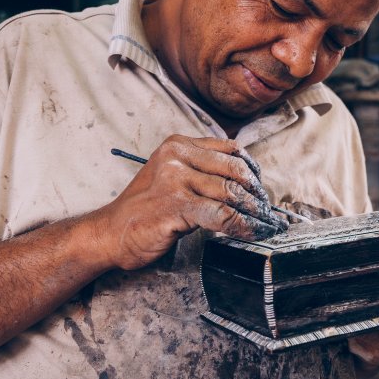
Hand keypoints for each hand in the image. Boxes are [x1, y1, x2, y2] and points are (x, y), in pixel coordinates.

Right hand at [92, 135, 287, 270]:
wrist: (110, 233)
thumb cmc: (144, 210)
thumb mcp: (171, 177)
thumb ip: (201, 171)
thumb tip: (244, 181)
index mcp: (178, 145)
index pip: (230, 149)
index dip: (252, 170)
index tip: (261, 189)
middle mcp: (177, 157)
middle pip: (235, 169)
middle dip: (257, 193)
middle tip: (268, 211)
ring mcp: (176, 180)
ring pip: (232, 193)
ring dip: (255, 213)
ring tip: (266, 225)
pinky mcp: (177, 206)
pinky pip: (223, 216)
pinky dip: (242, 227)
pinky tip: (250, 234)